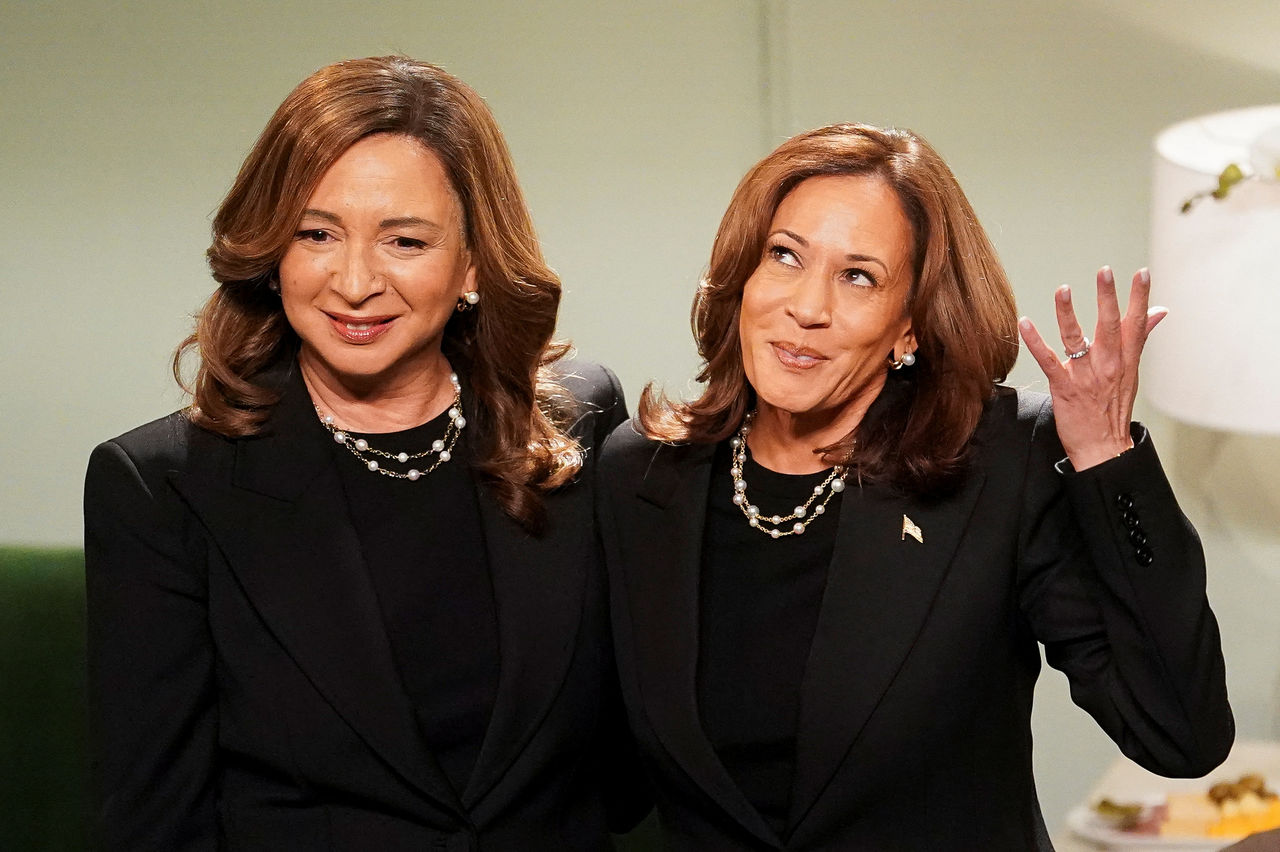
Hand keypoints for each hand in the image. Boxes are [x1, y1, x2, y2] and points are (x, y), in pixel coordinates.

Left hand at [1018, 267, 1166, 469]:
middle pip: (1110, 326)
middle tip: (1105, 272)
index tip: (1142, 273)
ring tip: (1063, 290)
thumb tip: (1160, 311)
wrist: (1104, 447)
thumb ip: (1141, 336)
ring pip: (1077, 339)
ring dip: (1068, 314)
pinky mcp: (1063, 387)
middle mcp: (1108, 364)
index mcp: (1126, 359)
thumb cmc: (1115, 407)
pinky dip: (1035, 342)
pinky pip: (1047, 361)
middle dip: (1107, 297)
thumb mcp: (1133, 371)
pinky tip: (1025, 323)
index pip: (1137, 323)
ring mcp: (1085, 376)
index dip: (1140, 297)